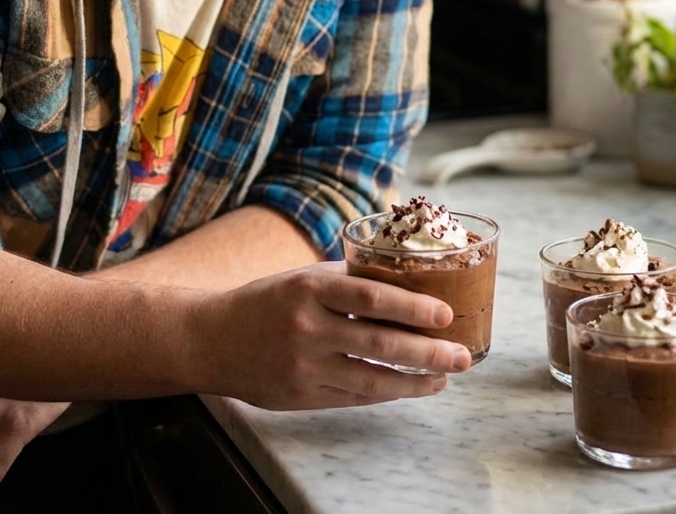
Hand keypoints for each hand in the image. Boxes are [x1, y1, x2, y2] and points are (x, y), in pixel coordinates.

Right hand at [193, 261, 470, 409]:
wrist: (213, 339)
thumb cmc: (266, 301)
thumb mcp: (301, 278)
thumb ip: (346, 280)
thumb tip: (402, 278)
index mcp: (309, 289)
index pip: (371, 296)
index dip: (412, 306)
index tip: (445, 313)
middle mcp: (307, 327)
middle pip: (380, 343)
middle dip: (428, 352)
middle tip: (462, 355)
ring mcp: (304, 366)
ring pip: (372, 380)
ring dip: (416, 381)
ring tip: (445, 376)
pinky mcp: (301, 396)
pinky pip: (354, 397)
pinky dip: (388, 393)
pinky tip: (411, 387)